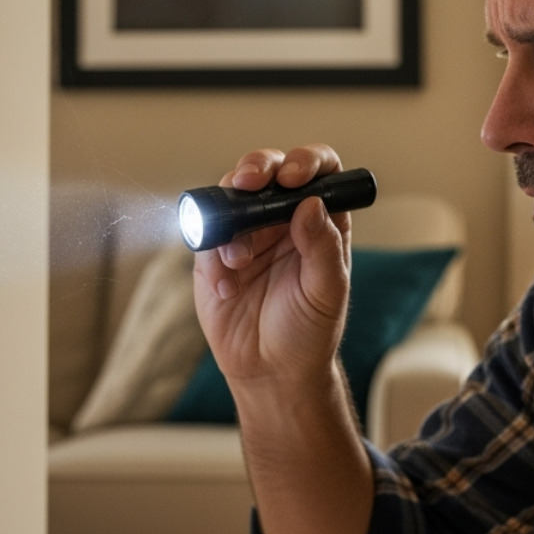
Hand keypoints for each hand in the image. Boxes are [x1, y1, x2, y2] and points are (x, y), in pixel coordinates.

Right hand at [191, 144, 351, 391]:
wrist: (271, 371)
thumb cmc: (309, 333)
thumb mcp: (326, 292)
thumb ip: (322, 247)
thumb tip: (311, 203)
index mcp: (320, 221)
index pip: (319, 172)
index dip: (306, 162)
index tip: (293, 176)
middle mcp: (283, 219)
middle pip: (269, 170)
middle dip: (256, 168)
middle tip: (249, 182)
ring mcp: (247, 234)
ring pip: (231, 195)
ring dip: (231, 218)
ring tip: (239, 261)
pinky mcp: (215, 255)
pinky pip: (206, 235)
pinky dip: (214, 256)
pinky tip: (227, 287)